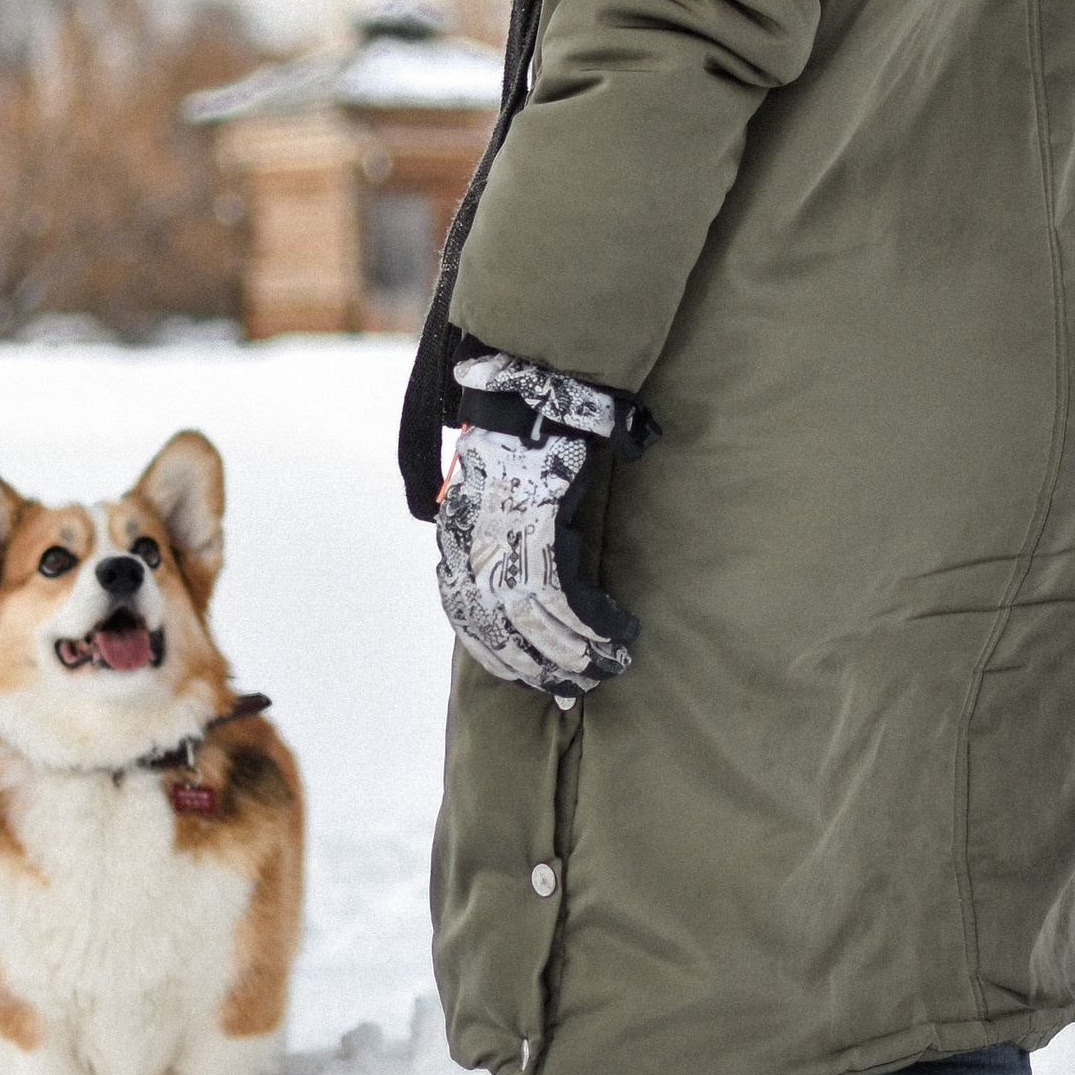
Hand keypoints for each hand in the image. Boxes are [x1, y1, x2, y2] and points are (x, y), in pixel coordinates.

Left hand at [434, 353, 644, 701]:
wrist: (535, 385)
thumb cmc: (524, 435)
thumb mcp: (497, 492)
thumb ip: (502, 539)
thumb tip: (526, 585)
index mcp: (457, 540)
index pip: (470, 622)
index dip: (505, 659)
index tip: (537, 685)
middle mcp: (471, 546)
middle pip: (503, 631)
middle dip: (544, 666)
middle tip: (579, 690)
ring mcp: (503, 537)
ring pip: (535, 622)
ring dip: (577, 652)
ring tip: (609, 665)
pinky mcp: (538, 526)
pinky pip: (564, 596)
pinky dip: (593, 623)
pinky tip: (618, 634)